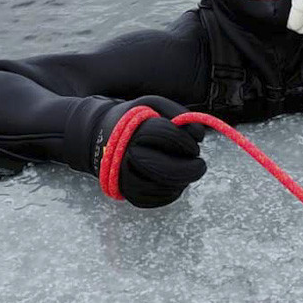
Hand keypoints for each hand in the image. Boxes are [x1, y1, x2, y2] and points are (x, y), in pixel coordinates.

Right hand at [92, 96, 206, 207]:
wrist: (102, 136)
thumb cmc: (136, 119)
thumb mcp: (154, 104)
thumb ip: (179, 113)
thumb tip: (199, 136)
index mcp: (134, 130)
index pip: (165, 137)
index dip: (185, 141)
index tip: (196, 142)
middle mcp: (126, 156)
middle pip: (163, 170)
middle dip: (188, 170)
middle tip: (201, 165)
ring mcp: (124, 177)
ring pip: (160, 187)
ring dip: (181, 181)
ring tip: (187, 170)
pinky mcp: (127, 193)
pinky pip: (154, 199)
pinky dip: (171, 192)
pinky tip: (177, 181)